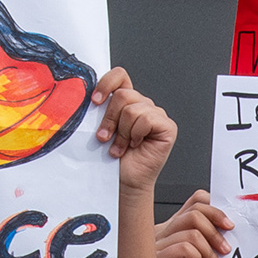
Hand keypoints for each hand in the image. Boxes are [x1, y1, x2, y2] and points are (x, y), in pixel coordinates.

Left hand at [97, 67, 176, 191]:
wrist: (123, 181)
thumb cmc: (111, 158)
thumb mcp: (100, 127)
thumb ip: (100, 108)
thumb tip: (90, 97)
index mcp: (127, 101)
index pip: (120, 76)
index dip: (106, 84)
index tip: (94, 102)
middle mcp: (142, 105)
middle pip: (123, 95)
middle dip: (109, 119)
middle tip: (105, 137)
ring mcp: (156, 114)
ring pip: (132, 109)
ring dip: (122, 132)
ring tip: (120, 146)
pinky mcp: (167, 126)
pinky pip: (146, 119)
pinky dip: (136, 134)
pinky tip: (136, 145)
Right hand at [155, 190, 231, 257]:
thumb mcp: (211, 252)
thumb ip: (212, 231)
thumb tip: (226, 215)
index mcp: (175, 228)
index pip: (194, 202)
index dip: (213, 209)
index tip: (228, 225)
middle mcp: (163, 234)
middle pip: (194, 212)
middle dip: (216, 228)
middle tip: (226, 247)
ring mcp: (156, 246)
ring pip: (190, 229)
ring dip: (210, 248)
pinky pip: (184, 246)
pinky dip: (198, 257)